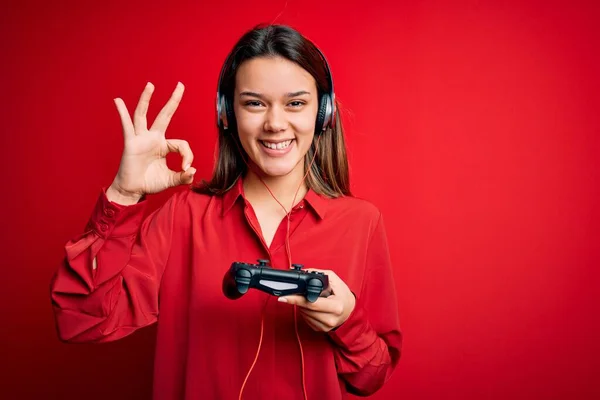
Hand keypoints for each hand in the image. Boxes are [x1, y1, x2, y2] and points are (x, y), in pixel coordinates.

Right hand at [108, 82, 195, 203]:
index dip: (187, 156)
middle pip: (165, 115)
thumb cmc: (150, 182)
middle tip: (181, 85)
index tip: (186, 168)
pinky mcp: (131, 143)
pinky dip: (122, 113)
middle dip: (173, 100)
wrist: (133, 190)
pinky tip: (118, 101)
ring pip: (143, 115)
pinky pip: (127, 126)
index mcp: (164, 146)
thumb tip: (193, 170)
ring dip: (146, 99)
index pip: (181, 144)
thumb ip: (183, 177)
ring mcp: (141, 138)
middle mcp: (153, 138)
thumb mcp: (171, 180)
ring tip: (150, 85)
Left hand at [278, 269, 355, 331]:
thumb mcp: (335, 281)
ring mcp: (325, 326)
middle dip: (299, 299)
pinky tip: (313, 307)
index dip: (296, 299)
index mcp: (336, 306)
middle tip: (299, 293)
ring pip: (304, 314)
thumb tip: (303, 272)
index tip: (283, 297)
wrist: (350, 311)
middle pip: (305, 308)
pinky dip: (306, 311)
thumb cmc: (343, 296)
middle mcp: (330, 319)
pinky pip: (306, 319)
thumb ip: (319, 274)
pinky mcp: (321, 330)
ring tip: (312, 299)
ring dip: (303, 305)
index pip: (311, 303)